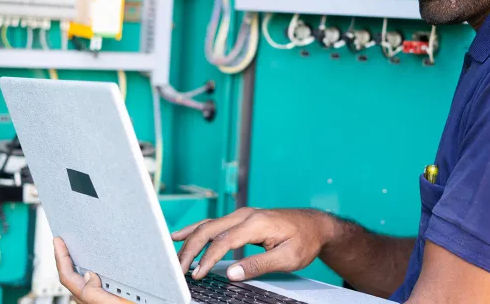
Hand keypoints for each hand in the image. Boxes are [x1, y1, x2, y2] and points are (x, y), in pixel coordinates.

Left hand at [53, 237, 129, 302]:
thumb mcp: (111, 303)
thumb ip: (95, 293)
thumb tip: (87, 275)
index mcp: (87, 298)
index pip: (67, 276)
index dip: (60, 257)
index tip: (58, 241)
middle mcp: (89, 298)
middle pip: (69, 276)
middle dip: (64, 258)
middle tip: (60, 242)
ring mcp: (96, 297)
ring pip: (79, 278)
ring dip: (74, 263)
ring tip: (72, 249)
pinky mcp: (105, 295)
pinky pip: (90, 280)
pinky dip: (86, 268)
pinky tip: (92, 264)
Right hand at [172, 207, 334, 282]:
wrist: (315, 225)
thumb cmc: (304, 240)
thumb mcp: (287, 257)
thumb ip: (259, 265)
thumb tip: (232, 273)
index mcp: (256, 223)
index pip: (223, 241)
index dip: (207, 259)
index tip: (197, 275)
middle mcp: (245, 215)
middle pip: (209, 230)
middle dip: (190, 250)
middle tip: (178, 270)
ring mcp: (242, 215)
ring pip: (208, 225)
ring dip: (189, 241)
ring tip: (174, 256)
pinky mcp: (241, 219)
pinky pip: (214, 224)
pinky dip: (195, 231)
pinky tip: (181, 235)